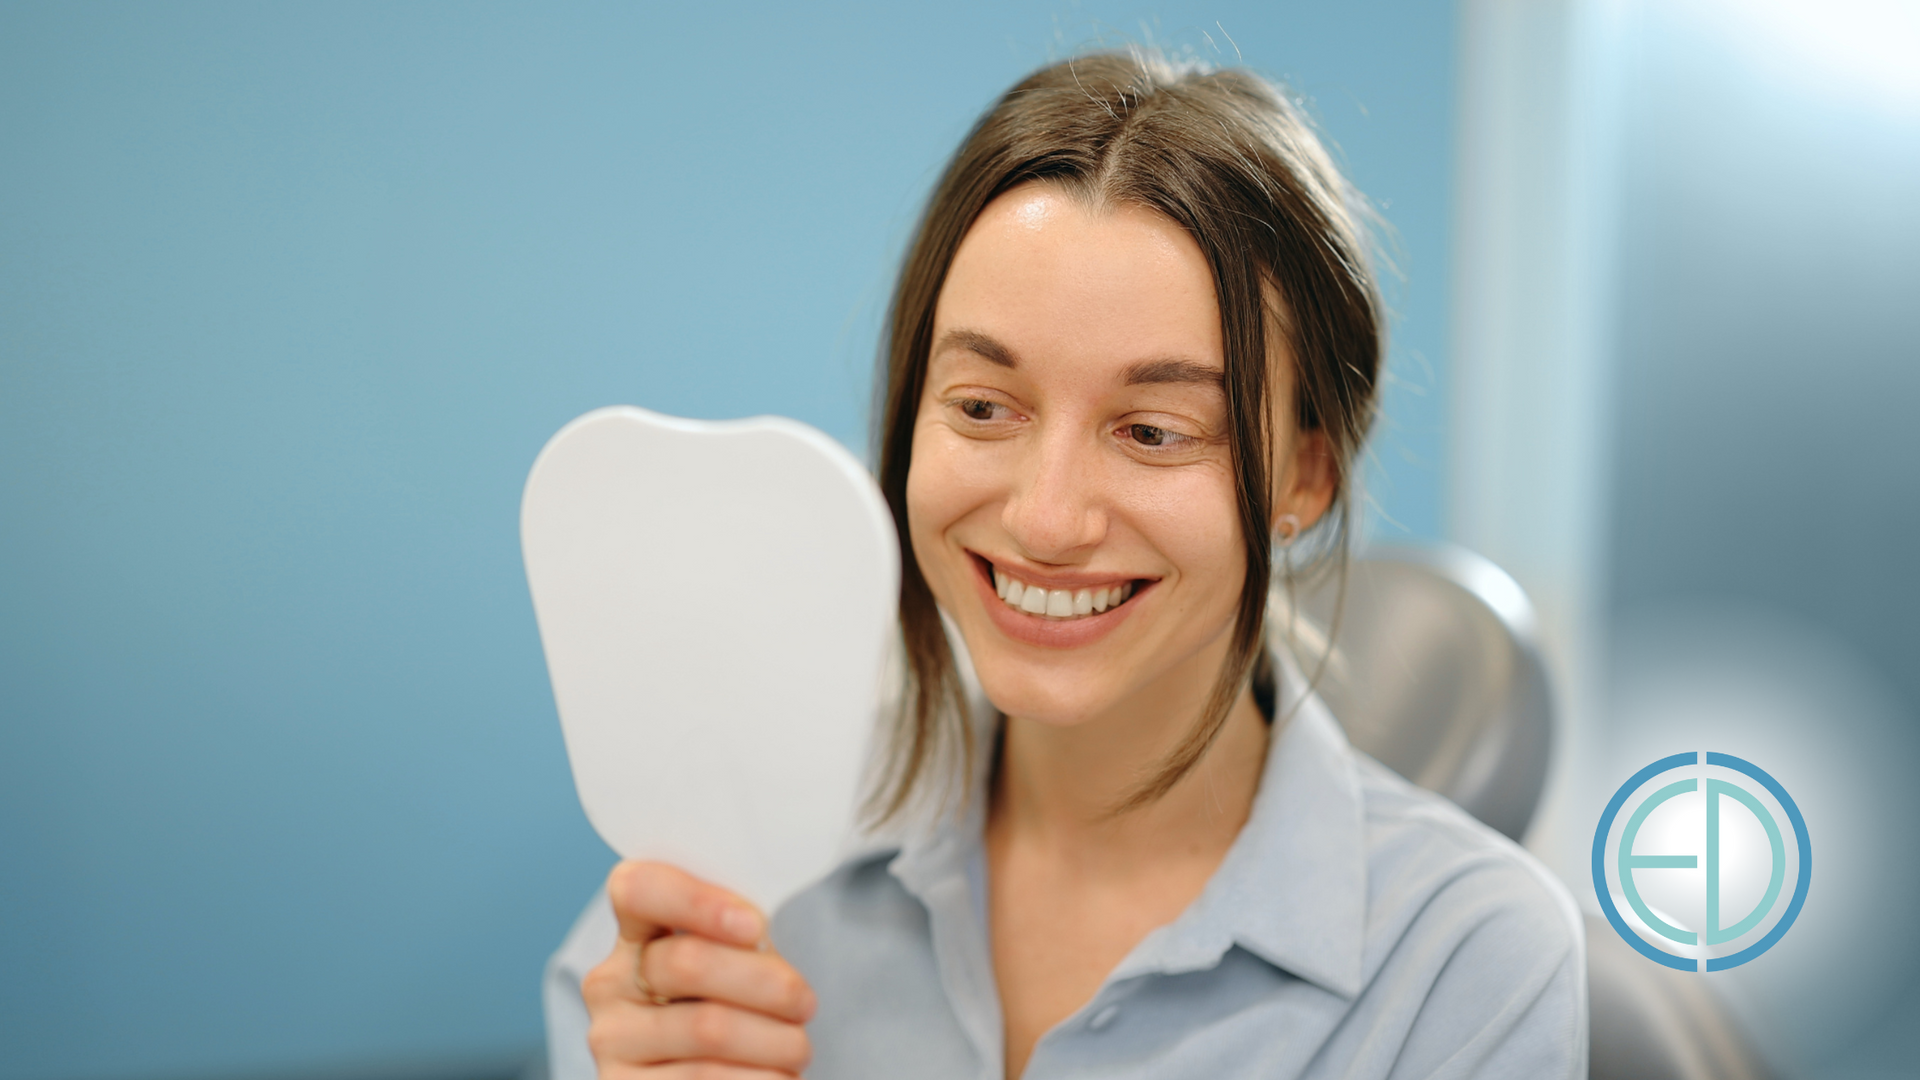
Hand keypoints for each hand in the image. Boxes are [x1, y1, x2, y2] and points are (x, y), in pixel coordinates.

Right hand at [582, 861, 815, 1078]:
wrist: (709, 1073)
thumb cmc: (732, 1003)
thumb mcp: (732, 960)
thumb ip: (737, 934)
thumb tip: (756, 930)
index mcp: (633, 931)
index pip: (639, 890)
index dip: (696, 901)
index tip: (755, 925)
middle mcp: (609, 984)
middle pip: (688, 963)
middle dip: (765, 983)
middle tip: (804, 1002)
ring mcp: (613, 1041)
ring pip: (708, 1029)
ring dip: (774, 1040)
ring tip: (798, 1047)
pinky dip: (762, 1077)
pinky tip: (780, 1075)